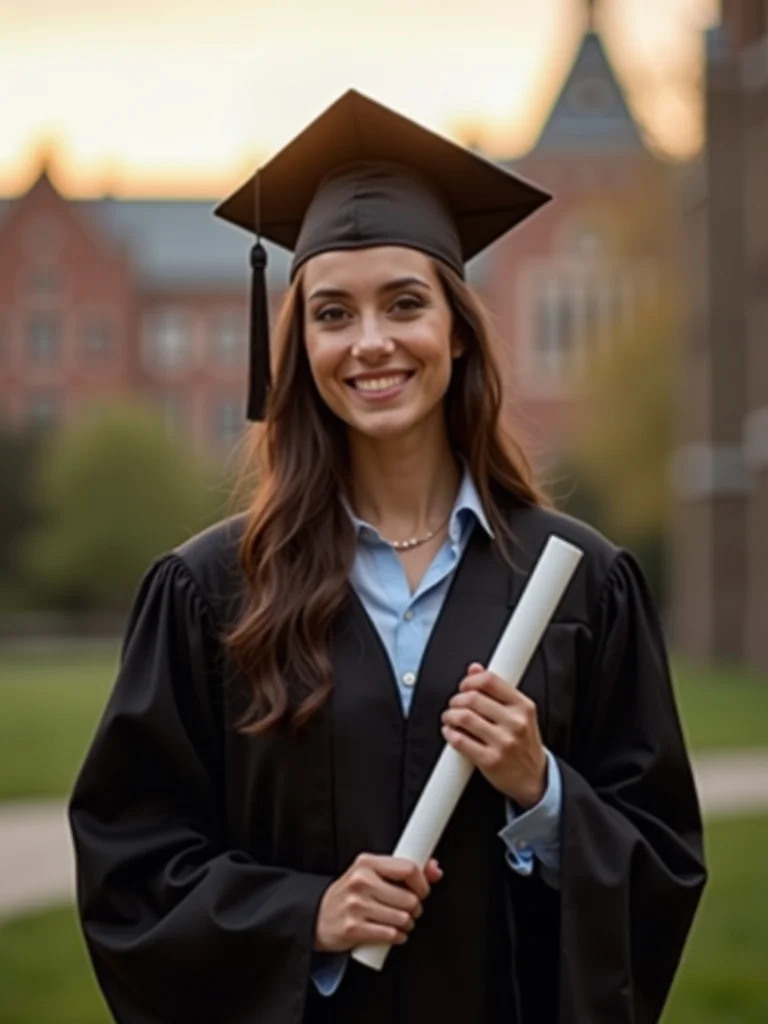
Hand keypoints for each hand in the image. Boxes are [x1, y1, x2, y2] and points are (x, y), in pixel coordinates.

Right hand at [313, 854, 442, 952]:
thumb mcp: (371, 874)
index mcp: (367, 863)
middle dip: (415, 908)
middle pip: (409, 898)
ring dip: (407, 924)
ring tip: (400, 922)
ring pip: (403, 918)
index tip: (422, 890)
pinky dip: (398, 937)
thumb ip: (403, 870)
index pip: (409, 869)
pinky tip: (393, 933)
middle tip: (408, 910)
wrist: (316, 915)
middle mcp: (361, 881)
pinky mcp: (353, 929)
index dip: (423, 883)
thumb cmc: (349, 894)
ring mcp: (356, 905)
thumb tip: (436, 869)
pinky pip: (391, 935)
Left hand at [441, 663, 546, 808]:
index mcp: (523, 706)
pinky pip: (460, 741)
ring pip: (464, 717)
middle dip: (457, 699)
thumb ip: (497, 690)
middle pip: (473, 697)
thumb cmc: (524, 743)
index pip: (490, 681)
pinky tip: (450, 732)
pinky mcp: (490, 761)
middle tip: (454, 704)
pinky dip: (449, 733)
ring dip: (450, 715)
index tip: (464, 686)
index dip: (470, 680)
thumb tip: (475, 669)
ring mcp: (504, 742)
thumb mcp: (519, 713)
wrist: (534, 780)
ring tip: (450, 717)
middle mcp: (515, 723)